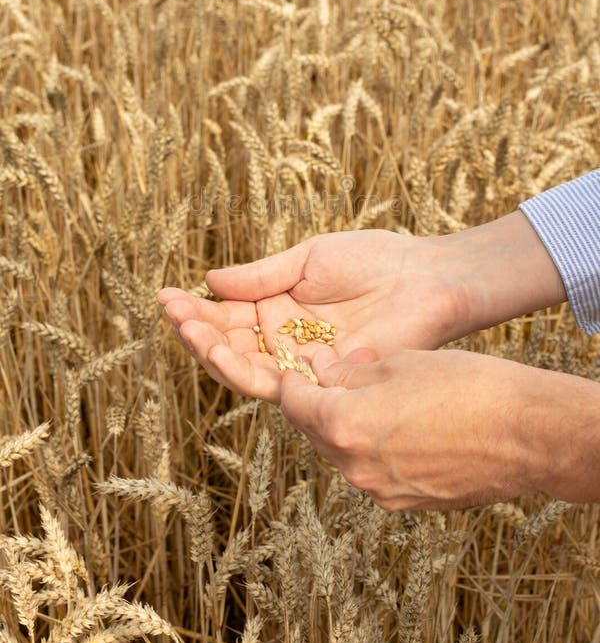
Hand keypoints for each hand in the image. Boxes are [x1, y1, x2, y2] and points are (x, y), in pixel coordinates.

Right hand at [157, 228, 469, 401]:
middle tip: (175, 315)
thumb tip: (209, 282)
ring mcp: (300, 361)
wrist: (424, 278)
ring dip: (212, 353)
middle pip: (229, 346)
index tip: (165, 295)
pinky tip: (220, 351)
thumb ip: (260, 277)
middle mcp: (283, 340)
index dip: (195, 310)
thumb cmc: (372, 259)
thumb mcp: (307, 259)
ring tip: (188, 330)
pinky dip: (245, 370)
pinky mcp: (321, 379)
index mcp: (276, 308)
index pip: (226, 316)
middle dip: (197, 332)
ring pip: (245, 369)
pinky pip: (276, 383)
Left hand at [279, 347, 586, 509]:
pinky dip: (372, 449)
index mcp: (345, 426)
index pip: (293, 404)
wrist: (526, 434)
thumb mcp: (401, 363)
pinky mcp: (407, 503)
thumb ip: (352, 373)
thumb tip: (325, 373)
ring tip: (370, 399)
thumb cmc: (467, 387)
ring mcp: (381, 491)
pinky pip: (373, 472)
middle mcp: (355, 467)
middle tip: (329, 378)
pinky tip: (398, 426)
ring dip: (345, 427)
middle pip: (314, 432)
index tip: (296, 368)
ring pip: (344, 453)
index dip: (291, 381)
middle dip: (316, 404)